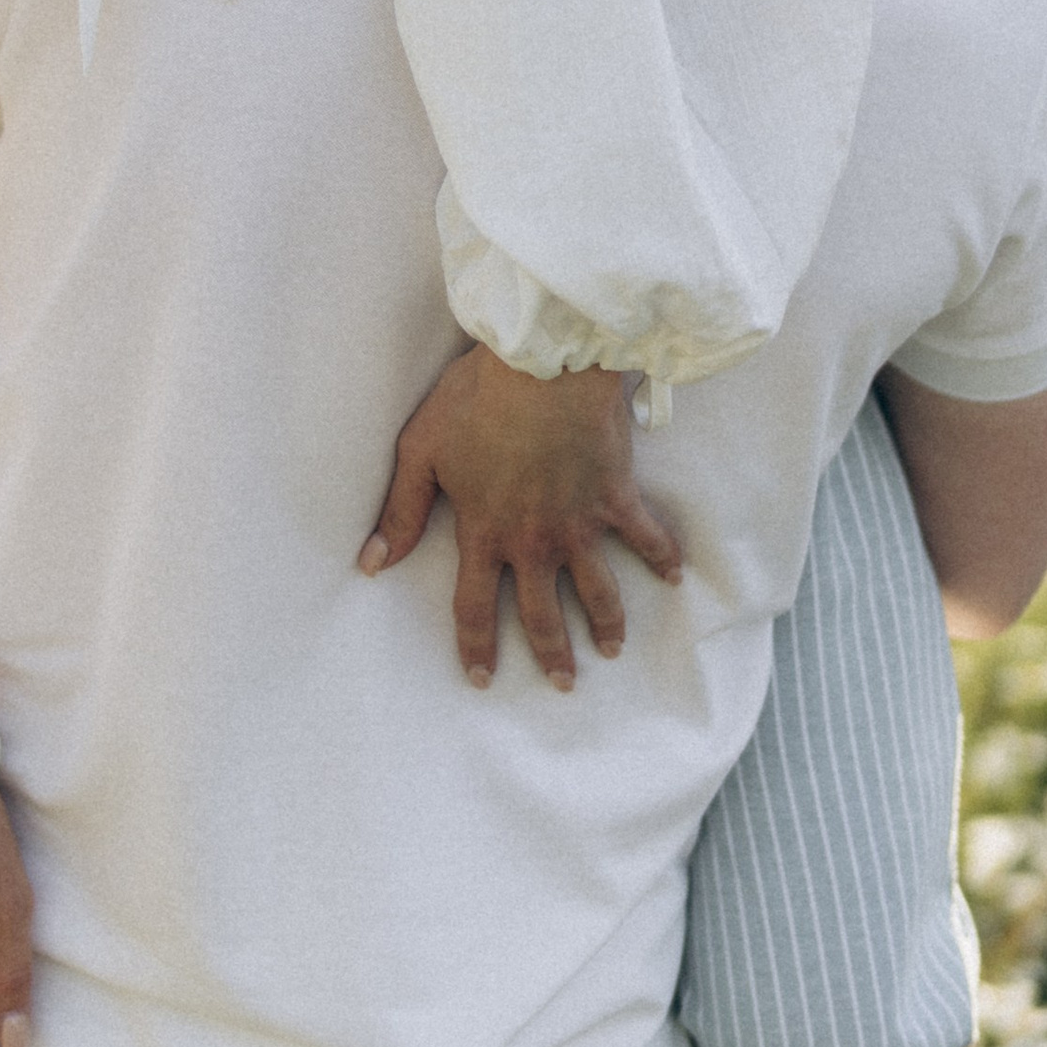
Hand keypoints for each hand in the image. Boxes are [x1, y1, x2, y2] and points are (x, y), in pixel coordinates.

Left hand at [360, 347, 682, 689]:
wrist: (542, 365)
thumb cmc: (476, 400)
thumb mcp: (421, 451)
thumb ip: (401, 511)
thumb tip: (372, 564)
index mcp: (484, 533)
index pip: (475, 607)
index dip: (476, 647)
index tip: (482, 679)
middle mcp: (534, 540)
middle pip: (543, 614)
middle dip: (552, 654)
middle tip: (563, 682)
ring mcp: (580, 523)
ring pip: (598, 591)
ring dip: (608, 624)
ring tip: (612, 648)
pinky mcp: (616, 496)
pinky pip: (646, 536)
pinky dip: (663, 557)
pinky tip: (675, 576)